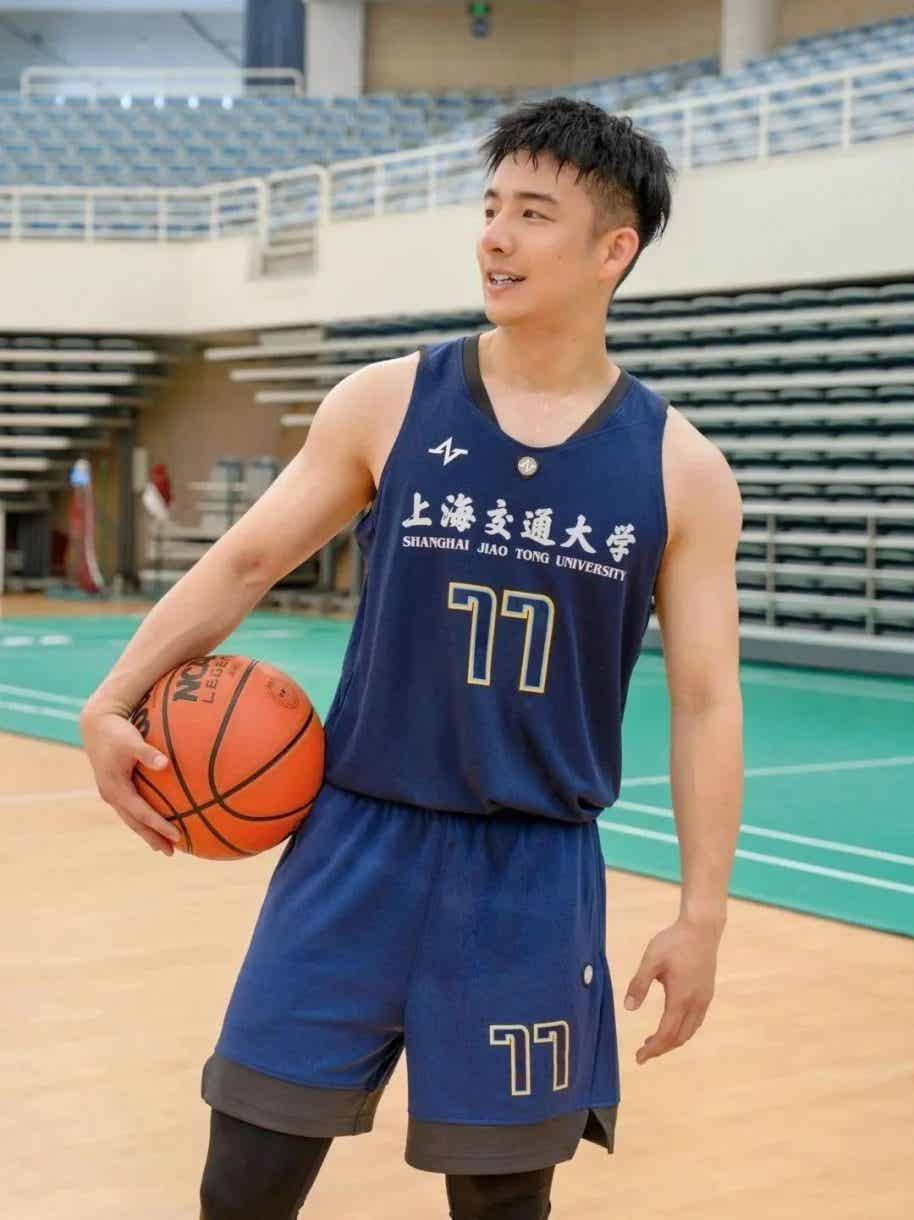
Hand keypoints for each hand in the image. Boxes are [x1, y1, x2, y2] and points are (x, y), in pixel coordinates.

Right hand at [80, 708, 180, 855]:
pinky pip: (129, 809)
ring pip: (130, 819)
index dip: (159, 826)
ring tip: (162, 846)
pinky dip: (141, 819)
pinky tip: (152, 822)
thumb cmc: (116, 732)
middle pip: (134, 823)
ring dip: (146, 832)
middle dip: (152, 838)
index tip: (177, 836)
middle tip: (170, 853)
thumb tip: (165, 764)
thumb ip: (148, 753)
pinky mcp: (114, 787)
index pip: (142, 813)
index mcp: (116, 789)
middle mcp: (112, 795)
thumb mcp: (132, 741)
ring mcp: (111, 793)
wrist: (95, 725)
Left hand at [623, 917, 720, 1064]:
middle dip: (661, 1048)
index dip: (652, 1048)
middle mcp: (695, 1003)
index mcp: (681, 998)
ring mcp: (704, 999)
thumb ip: (639, 984)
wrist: (702, 929)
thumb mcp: (651, 960)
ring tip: (653, 1041)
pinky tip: (671, 1023)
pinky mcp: (707, 993)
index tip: (638, 1058)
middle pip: (679, 1037)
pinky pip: (695, 1021)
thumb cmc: (674, 942)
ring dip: (672, 1040)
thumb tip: (628, 1008)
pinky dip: (682, 1030)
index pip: (666, 1034)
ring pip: (690, 1031)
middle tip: (643, 1053)